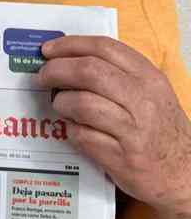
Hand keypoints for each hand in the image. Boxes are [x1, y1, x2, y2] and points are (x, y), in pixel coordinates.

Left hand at [39, 36, 190, 212]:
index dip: (70, 45)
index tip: (48, 50)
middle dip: (57, 70)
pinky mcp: (121, 157)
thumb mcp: (151, 92)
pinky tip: (73, 129)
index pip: (104, 48)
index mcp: (148, 77)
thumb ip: (118, 74)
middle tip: (43, 77)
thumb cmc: (160, 129)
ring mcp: (132, 130)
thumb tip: (70, 59)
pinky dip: (70, 130)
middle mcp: (142, 100)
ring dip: (61, 102)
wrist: (183, 173)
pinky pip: (82, 136)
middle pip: (89, 71)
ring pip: (82, 103)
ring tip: (60, 105)